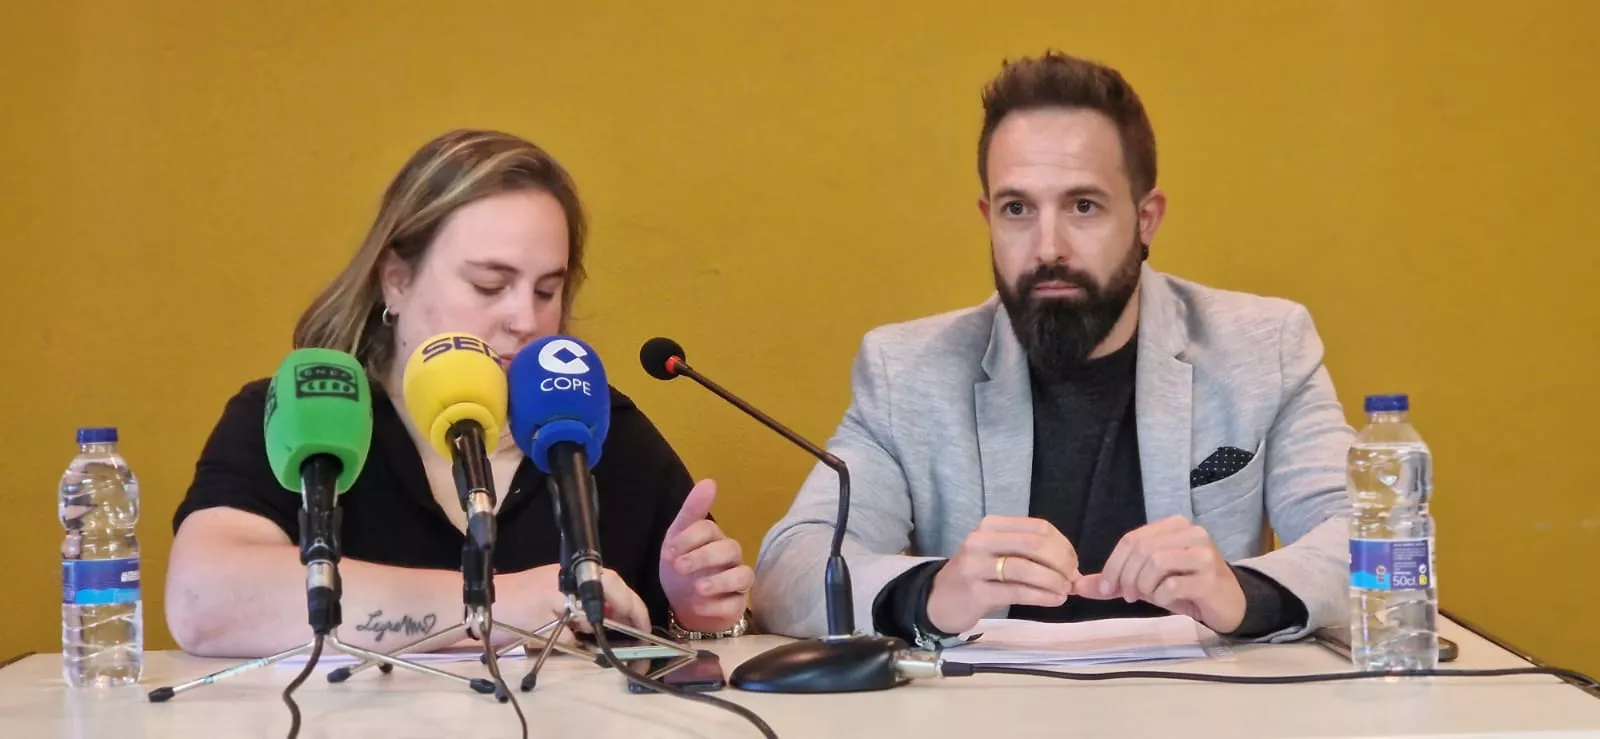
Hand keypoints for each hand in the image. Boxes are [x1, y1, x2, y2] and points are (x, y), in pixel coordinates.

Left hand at [500, 563, 652, 635]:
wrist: (475, 608)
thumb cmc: (511, 611)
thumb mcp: (547, 622)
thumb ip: (577, 626)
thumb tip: (601, 636)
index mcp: (575, 579)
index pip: (618, 590)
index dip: (636, 611)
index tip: (646, 633)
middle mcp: (574, 580)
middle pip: (615, 593)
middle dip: (629, 616)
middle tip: (638, 642)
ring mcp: (564, 588)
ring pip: (600, 602)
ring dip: (613, 620)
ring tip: (622, 642)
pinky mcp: (554, 598)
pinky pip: (583, 608)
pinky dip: (593, 622)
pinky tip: (592, 638)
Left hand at [659, 480, 753, 632]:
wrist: (682, 606)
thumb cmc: (681, 569)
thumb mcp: (677, 538)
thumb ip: (692, 511)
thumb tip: (710, 481)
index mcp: (714, 538)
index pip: (708, 529)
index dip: (689, 538)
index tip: (668, 552)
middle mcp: (730, 557)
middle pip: (729, 549)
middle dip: (703, 557)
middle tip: (679, 567)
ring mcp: (736, 582)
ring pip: (742, 575)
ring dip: (720, 581)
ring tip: (698, 588)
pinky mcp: (736, 605)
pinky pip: (735, 603)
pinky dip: (718, 604)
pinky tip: (699, 604)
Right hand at [925, 516, 1078, 634]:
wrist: (937, 600)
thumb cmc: (976, 577)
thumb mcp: (998, 555)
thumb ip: (1031, 556)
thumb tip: (1073, 569)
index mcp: (991, 526)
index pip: (1038, 528)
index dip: (1063, 545)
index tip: (1074, 563)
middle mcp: (981, 540)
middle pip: (1034, 544)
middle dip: (1062, 563)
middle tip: (1073, 579)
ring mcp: (976, 565)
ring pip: (1026, 567)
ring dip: (1054, 581)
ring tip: (1065, 592)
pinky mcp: (976, 592)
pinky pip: (1017, 591)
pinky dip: (1042, 596)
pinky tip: (1055, 600)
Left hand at [1073, 515, 1245, 632]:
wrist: (1228, 604)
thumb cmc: (1185, 588)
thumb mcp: (1147, 581)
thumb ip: (1115, 581)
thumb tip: (1077, 586)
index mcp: (1174, 526)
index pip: (1131, 539)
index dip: (1113, 565)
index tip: (1107, 588)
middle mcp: (1191, 532)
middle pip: (1141, 549)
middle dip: (1126, 577)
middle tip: (1128, 596)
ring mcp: (1204, 553)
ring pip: (1155, 563)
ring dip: (1144, 586)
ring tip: (1148, 597)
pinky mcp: (1211, 577)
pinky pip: (1172, 585)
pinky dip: (1162, 597)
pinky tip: (1169, 601)